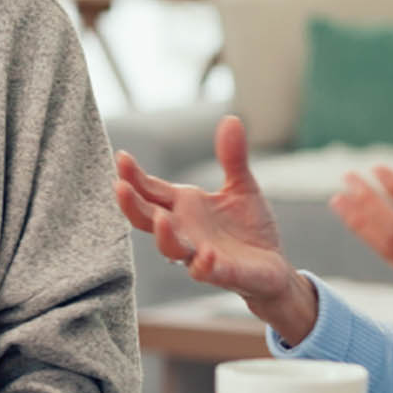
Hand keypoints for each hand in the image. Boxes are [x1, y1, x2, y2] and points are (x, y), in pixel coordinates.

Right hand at [114, 115, 317, 341]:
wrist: (273, 267)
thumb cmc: (249, 228)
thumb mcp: (242, 186)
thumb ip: (232, 157)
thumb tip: (231, 119)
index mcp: (184, 206)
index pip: (151, 190)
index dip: (134, 176)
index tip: (122, 158)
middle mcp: (184, 230)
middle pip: (147, 219)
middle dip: (132, 205)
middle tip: (120, 186)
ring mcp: (198, 253)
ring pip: (171, 248)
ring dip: (163, 235)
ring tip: (160, 219)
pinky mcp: (221, 273)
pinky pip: (206, 271)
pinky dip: (203, 264)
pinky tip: (206, 255)